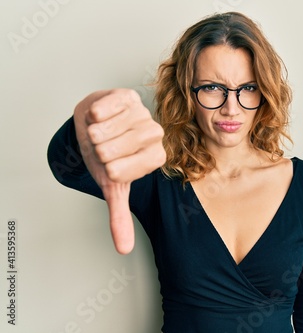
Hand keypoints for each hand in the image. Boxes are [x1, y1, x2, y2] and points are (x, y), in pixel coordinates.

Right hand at [73, 89, 165, 253]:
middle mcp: (154, 134)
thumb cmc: (107, 155)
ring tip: (99, 132)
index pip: (121, 172)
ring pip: (104, 131)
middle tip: (103, 147)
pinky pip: (102, 110)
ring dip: (93, 134)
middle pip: (110, 152)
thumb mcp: (112, 186)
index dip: (107, 169)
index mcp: (155, 157)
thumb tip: (123, 248)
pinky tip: (99, 117)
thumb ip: (120, 216)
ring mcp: (142, 113)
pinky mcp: (128, 96)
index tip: (110, 165)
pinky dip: (92, 116)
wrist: (96, 125)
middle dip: (97, 152)